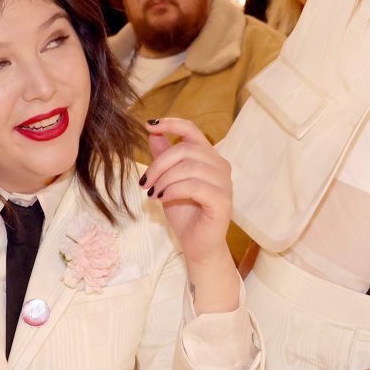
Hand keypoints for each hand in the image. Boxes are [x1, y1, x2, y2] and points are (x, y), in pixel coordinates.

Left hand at [142, 118, 232, 266]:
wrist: (197, 245)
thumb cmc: (185, 213)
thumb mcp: (168, 181)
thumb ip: (163, 157)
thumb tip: (152, 133)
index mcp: (209, 157)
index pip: (192, 130)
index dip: (171, 124)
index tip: (149, 125)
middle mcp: (220, 166)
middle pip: (186, 150)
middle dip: (159, 164)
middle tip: (145, 182)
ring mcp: (224, 183)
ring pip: (189, 167)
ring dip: (165, 179)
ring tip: (154, 193)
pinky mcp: (222, 200)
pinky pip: (194, 186)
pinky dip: (174, 190)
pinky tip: (163, 198)